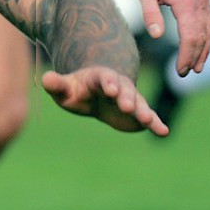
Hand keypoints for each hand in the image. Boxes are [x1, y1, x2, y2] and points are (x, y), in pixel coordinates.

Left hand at [41, 67, 168, 135]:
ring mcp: (131, 99)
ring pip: (139, 103)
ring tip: (148, 120)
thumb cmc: (77, 91)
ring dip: (143, 111)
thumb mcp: (64, 89)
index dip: (107, 82)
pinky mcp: (138, 113)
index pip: (104, 78)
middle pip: (124, 90)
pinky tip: (164, 131)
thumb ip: (56, 84)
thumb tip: (45, 79)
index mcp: (99, 78)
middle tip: (128, 106)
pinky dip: (156, 123)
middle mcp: (119, 86)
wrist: (96, 96)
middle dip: (126, 97)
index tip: (110, 88)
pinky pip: (149, 117)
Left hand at [136, 0, 209, 74]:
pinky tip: (202, 44)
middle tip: (185, 73)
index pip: (190, 37)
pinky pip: (209, 20)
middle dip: (194, 57)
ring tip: (197, 66)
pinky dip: (207, 35)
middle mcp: (200, 1)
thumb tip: (157, 36)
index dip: (186, 56)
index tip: (180, 71)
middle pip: (202, 36)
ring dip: (204, 49)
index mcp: (186, 2)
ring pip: (209, 29)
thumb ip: (150, 13)